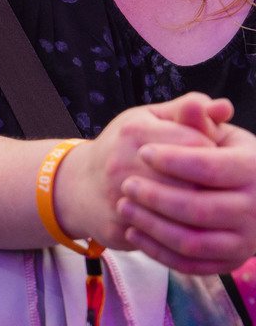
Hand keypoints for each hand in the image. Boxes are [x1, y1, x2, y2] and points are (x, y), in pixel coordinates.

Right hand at [56, 95, 219, 248]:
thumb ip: (187, 112)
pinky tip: (185, 227)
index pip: (196, 143)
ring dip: (198, 214)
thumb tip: (223, 106)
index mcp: (135, 131)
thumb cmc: (123, 148)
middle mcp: (123, 162)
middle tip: (216, 187)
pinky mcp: (118, 226)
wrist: (79, 186)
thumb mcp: (149, 120)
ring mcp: (118, 196)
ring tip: (203, 207)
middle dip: (211, 187)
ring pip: (179, 214)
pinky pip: (161, 238)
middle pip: (191, 181)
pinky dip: (178, 234)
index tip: (214, 157)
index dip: (214, 152)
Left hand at [117, 115, 255, 273]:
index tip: (142, 151)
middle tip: (126, 183)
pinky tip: (133, 232)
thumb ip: (199, 118)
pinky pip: (191, 265)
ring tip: (124, 206)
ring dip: (152, 226)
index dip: (173, 160)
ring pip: (192, 242)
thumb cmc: (222, 157)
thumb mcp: (217, 132)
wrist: (252, 199)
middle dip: (156, 197)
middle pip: (199, 209)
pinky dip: (158, 252)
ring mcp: (245, 242)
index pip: (209, 168)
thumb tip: (193, 103)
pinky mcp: (229, 262)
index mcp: (254, 170)